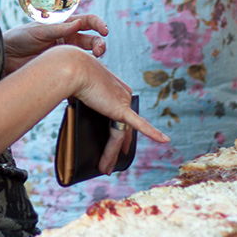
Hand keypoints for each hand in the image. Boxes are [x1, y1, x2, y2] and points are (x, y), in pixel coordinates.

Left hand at [3, 14, 106, 73]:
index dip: (98, 24)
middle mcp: (68, 38)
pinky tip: (84, 74)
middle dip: (100, 44)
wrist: (6, 56)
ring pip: (88, 55)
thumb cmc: (19, 37)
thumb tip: (78, 23)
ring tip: (95, 61)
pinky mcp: (61, 67)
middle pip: (92, 40)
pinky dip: (84, 71)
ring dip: (95, 57)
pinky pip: (77, 69)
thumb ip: (58, 28)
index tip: (104, 31)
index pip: (88, 21)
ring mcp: (66, 53)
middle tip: (99, 51)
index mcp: (64, 24)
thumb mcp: (38, 30)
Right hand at [68, 52, 169, 172]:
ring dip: (112, 153)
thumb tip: (77, 109)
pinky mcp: (121, 109)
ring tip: (106, 168)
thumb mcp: (81, 91)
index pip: (121, 116)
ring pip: (121, 134)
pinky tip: (164, 140)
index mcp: (117, 89)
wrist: (73, 68)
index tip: (115, 144)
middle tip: (111, 163)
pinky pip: (138, 125)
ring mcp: (124, 102)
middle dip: (118, 148)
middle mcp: (124, 94)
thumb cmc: (72, 75)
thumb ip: (84, 102)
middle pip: (123, 127)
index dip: (119, 132)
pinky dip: (153, 133)